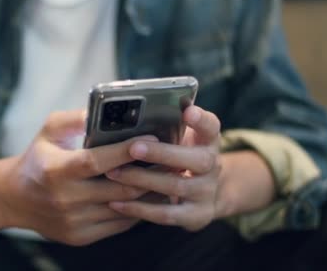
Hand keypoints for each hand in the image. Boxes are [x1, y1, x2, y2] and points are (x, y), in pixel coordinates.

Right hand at [0, 110, 154, 245]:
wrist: (15, 199)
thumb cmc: (38, 158)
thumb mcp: (48, 130)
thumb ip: (76, 118)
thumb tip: (107, 110)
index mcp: (55, 170)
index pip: (96, 161)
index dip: (125, 151)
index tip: (151, 138)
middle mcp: (65, 199)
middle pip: (119, 189)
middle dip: (150, 173)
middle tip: (172, 158)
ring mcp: (74, 221)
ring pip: (124, 208)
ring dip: (149, 193)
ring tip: (168, 176)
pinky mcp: (81, 236)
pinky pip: (119, 224)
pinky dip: (137, 209)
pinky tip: (149, 195)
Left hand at [105, 106, 222, 231]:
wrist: (204, 193)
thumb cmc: (179, 156)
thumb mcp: (179, 139)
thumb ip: (164, 128)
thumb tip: (125, 116)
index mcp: (208, 141)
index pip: (211, 126)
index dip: (200, 119)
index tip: (187, 111)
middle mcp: (212, 166)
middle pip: (196, 159)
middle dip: (162, 153)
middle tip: (133, 148)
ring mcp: (206, 193)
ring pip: (176, 186)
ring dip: (142, 180)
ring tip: (113, 173)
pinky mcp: (196, 216)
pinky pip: (166, 214)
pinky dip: (139, 209)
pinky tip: (115, 202)